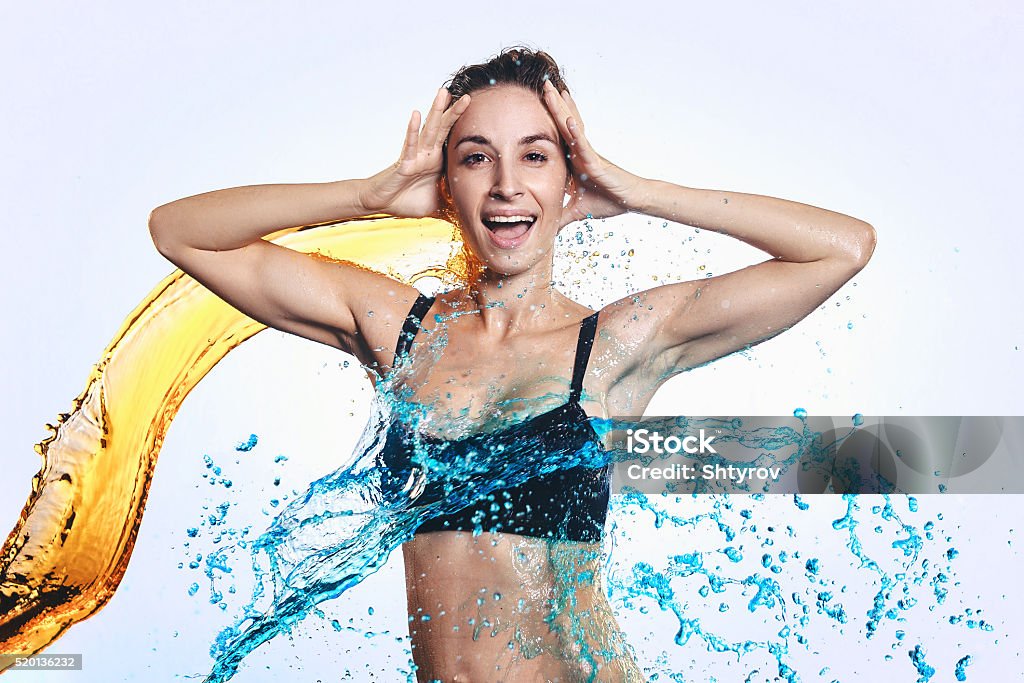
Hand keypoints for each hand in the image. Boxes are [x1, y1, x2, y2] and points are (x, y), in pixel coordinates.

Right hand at [360, 88, 470, 216]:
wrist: (383, 204)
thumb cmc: (407, 200)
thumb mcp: (439, 204)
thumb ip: (453, 205)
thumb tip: (472, 214)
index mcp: (437, 160)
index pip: (452, 139)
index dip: (462, 127)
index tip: (476, 112)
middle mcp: (427, 154)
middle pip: (444, 129)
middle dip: (455, 112)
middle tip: (468, 96)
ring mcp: (416, 156)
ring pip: (429, 130)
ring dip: (436, 111)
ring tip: (443, 93)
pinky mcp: (404, 162)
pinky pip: (409, 144)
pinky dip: (412, 130)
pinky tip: (415, 114)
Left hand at [542, 80, 642, 226]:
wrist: (631, 201)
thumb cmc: (609, 200)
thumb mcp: (577, 210)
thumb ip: (561, 217)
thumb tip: (547, 229)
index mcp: (574, 160)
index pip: (556, 137)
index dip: (546, 121)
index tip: (532, 106)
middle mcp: (580, 152)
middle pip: (562, 124)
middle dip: (553, 104)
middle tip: (541, 84)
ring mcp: (588, 154)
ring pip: (571, 127)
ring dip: (561, 108)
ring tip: (552, 89)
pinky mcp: (596, 161)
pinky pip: (584, 145)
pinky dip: (576, 132)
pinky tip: (568, 119)